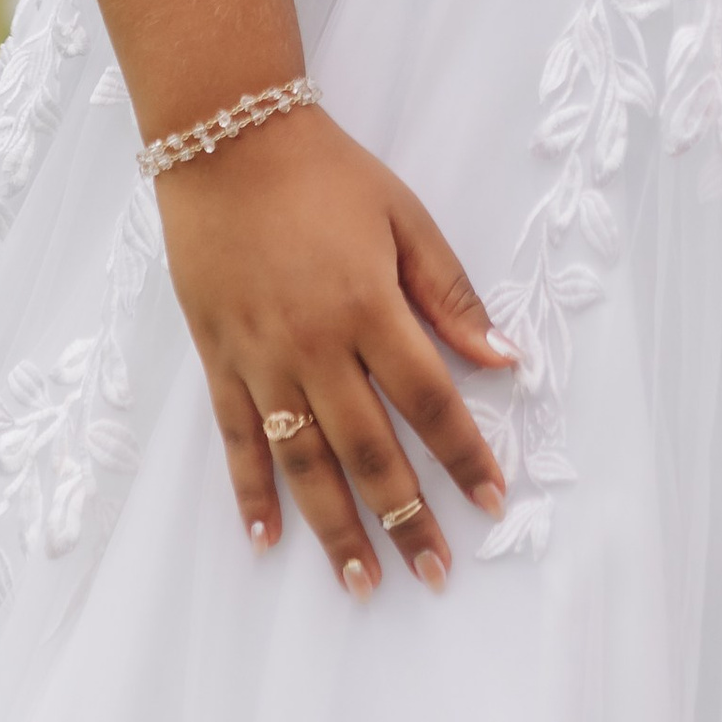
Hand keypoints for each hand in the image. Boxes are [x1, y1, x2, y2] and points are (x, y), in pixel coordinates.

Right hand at [156, 103, 514, 595]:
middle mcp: (315, 346)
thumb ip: (449, 292)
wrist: (226, 139)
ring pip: (303, 461)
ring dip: (335, 527)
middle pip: (369, 449)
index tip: (494, 502)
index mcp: (369, 307)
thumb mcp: (403, 215)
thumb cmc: (325, 173)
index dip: (464, 455)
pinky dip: (249, 492)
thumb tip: (504, 356)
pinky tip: (265, 539)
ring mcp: (260, 359)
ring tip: (363, 582)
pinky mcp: (217, 359)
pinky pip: (236, 439)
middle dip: (406, 517)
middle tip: (434, 573)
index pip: (429, 399)